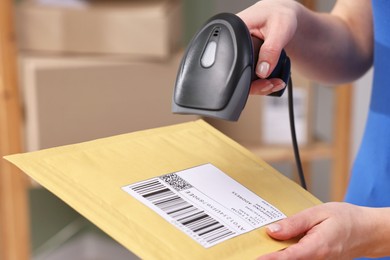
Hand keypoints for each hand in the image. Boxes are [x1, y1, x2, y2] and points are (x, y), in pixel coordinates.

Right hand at [237, 0, 301, 94]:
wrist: (283, 17)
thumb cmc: (280, 15)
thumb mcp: (280, 29)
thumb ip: (271, 49)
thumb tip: (262, 71)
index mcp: (234, 29)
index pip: (229, 54)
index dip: (242, 70)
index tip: (261, 77)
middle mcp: (233, 44)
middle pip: (235, 71)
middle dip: (254, 84)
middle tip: (270, 84)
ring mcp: (239, 54)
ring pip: (242, 78)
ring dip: (259, 86)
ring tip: (275, 82)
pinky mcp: (246, 61)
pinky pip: (250, 78)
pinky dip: (261, 83)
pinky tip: (273, 81)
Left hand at [258, 202, 382, 259]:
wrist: (368, 231)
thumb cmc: (346, 219)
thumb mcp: (318, 213)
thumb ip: (294, 223)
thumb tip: (272, 231)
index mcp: (317, 247)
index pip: (288, 257)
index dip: (270, 259)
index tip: (255, 258)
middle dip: (272, 257)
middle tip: (254, 250)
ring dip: (279, 255)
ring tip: (265, 247)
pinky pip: (301, 259)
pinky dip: (289, 254)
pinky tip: (280, 247)